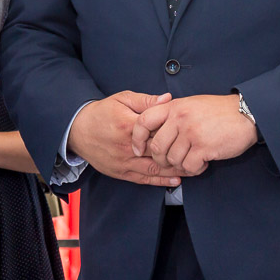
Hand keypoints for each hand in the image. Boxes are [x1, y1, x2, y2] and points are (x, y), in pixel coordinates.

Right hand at [67, 91, 186, 186]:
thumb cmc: (102, 112)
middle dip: (181, 153)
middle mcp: (127, 146)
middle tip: (201, 152)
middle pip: (159, 151)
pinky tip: (175, 180)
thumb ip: (146, 100)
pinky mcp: (120, 172)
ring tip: (194, 168)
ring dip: (175, 170)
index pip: (158, 130)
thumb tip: (169, 98)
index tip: (193, 131)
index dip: (176, 131)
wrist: (78, 130)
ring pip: (154, 168)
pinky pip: (144, 179)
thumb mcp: (122, 99)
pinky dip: (161, 181)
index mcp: (128, 125)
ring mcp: (123, 162)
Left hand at [131, 94, 256, 174]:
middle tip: (171, 160)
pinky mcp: (204, 147)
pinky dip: (195, 168)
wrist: (246, 113)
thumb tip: (155, 129)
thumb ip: (173, 113)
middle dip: (161, 159)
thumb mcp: (191, 104)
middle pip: (156, 146)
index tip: (138, 149)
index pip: (144, 121)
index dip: (137, 138)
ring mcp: (192, 132)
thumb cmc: (219, 111)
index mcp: (174, 106)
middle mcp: (180, 118)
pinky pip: (188, 166)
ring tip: (192, 158)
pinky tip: (204, 161)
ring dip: (181, 164)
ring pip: (172, 159)